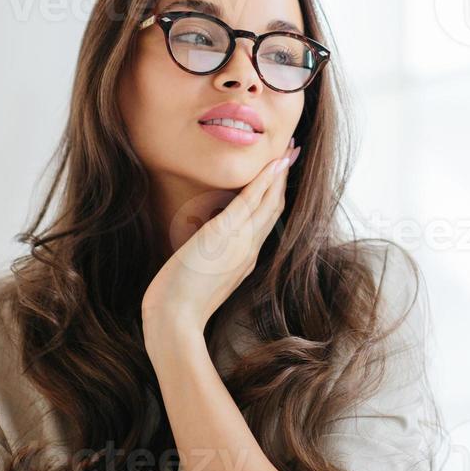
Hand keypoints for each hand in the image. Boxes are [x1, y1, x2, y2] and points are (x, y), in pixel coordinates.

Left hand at [141, 140, 298, 344]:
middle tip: (293, 154)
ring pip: (269, 201)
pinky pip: (251, 201)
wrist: (176, 320)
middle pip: (275, 208)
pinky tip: (274, 163)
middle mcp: (250, 249)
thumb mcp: (201, 280)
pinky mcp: (225, 234)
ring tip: (289, 150)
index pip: (267, 222)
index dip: (276, 196)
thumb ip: (210, 262)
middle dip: (284, 179)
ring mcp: (241, 242)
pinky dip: (265, 180)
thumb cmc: (179, 306)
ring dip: (279, 173)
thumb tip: (204, 249)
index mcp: (246, 260)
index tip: (282, 176)